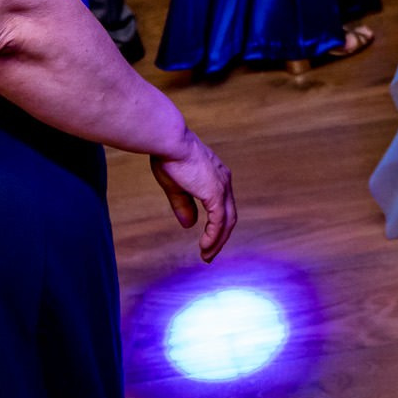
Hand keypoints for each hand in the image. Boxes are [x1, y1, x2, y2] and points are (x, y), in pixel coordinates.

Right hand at [150, 132, 236, 261]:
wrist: (169, 142)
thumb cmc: (169, 157)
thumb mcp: (176, 186)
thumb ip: (184, 205)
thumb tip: (189, 225)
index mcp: (216, 177)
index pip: (223, 206)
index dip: (217, 225)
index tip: (208, 240)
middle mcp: (224, 181)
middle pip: (229, 216)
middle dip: (220, 237)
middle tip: (209, 254)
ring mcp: (222, 187)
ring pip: (227, 222)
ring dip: (218, 241)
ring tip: (207, 256)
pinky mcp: (215, 193)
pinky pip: (219, 222)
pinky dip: (214, 236)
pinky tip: (205, 247)